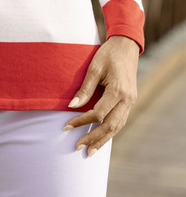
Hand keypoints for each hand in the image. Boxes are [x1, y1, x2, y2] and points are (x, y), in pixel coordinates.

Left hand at [64, 35, 138, 155]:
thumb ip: (84, 89)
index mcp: (118, 91)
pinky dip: (110, 131)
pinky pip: (120, 121)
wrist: (126, 46)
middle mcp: (127, 100)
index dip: (81, 121)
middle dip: (94, 139)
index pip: (98, 113)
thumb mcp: (94, 68)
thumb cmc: (108, 54)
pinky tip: (100, 137)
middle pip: (110, 126)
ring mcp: (130, 102)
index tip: (66, 126)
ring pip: (117, 127)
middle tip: (78, 147)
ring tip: (90, 150)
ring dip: (103, 140)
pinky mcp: (129, 101)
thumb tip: (71, 107)